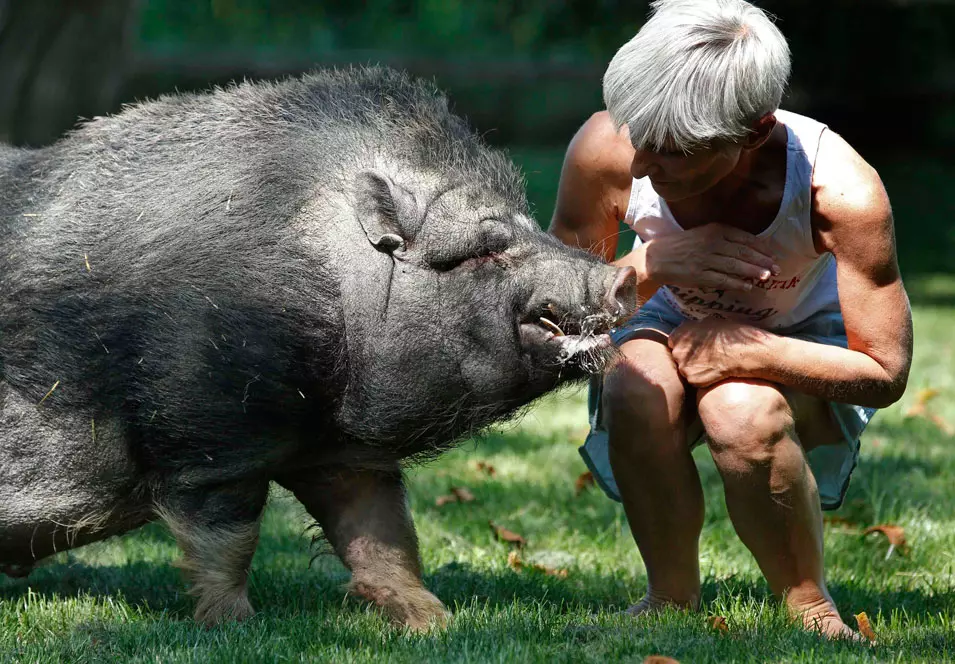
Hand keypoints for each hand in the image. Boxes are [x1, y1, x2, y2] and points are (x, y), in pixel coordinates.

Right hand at [643, 223, 779, 291]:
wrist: (656, 258)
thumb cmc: (681, 245)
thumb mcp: (702, 234)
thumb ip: (723, 238)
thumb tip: (747, 248)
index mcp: (714, 230)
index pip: (744, 238)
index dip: (761, 247)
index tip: (773, 254)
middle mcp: (712, 243)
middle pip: (743, 252)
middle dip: (762, 261)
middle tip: (777, 268)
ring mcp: (705, 259)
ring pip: (735, 266)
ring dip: (754, 272)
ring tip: (768, 277)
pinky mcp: (699, 275)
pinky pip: (722, 280)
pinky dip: (737, 283)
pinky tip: (748, 287)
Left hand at [668, 318, 770, 386]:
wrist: (741, 351)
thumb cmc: (729, 334)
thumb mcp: (709, 321)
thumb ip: (695, 327)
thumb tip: (693, 328)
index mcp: (679, 334)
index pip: (674, 342)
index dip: (685, 346)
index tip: (695, 348)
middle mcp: (677, 350)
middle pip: (677, 357)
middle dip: (688, 358)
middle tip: (705, 357)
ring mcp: (683, 366)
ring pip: (685, 370)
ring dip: (695, 369)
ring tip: (711, 364)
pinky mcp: (692, 379)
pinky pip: (694, 380)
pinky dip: (702, 379)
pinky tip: (713, 373)